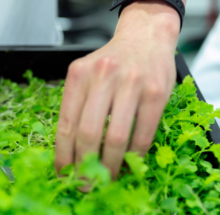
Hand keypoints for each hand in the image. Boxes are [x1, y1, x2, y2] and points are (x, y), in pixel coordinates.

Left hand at [55, 0, 178, 179]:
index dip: (63, 155)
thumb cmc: (110, 62)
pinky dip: (134, 154)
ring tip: (106, 179)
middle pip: (88, 134)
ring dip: (110, 165)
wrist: (144, 36)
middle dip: (85, 165)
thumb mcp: (85, 74)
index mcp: (78, 74)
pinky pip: (143, 133)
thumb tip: (69, 150)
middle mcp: (102, 76)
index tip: (63, 173)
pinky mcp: (156, 91)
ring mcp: (131, 83)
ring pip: (116, 137)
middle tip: (85, 183)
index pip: (65, 124)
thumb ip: (76, 105)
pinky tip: (128, 162)